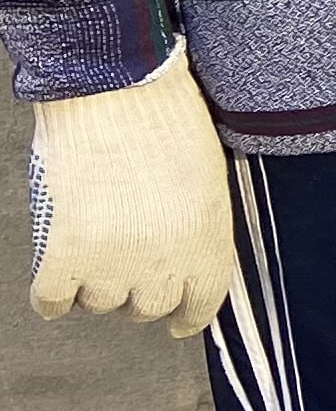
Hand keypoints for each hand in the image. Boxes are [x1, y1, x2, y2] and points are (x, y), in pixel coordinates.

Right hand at [26, 42, 236, 335]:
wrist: (117, 88)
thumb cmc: (168, 118)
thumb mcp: (207, 177)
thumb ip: (198, 223)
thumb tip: (184, 252)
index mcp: (209, 240)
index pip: (203, 303)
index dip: (188, 317)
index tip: (178, 322)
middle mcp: (165, 260)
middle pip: (148, 306)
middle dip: (139, 292)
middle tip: (128, 268)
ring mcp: (113, 260)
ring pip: (101, 304)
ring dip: (96, 288)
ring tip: (92, 258)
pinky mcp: (65, 250)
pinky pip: (53, 299)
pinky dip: (51, 298)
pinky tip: (55, 282)